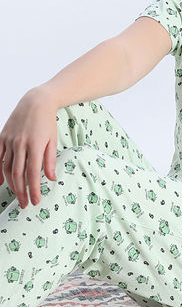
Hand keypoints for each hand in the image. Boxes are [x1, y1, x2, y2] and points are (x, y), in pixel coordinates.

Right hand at [0, 89, 57, 208]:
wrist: (36, 102)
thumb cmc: (47, 122)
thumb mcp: (53, 140)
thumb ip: (50, 161)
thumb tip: (51, 179)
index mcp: (35, 145)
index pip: (33, 173)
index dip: (34, 189)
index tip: (36, 201)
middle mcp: (20, 144)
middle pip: (18, 174)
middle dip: (21, 192)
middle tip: (25, 204)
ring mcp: (9, 141)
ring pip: (7, 168)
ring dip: (12, 184)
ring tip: (18, 195)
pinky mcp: (2, 137)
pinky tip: (0, 182)